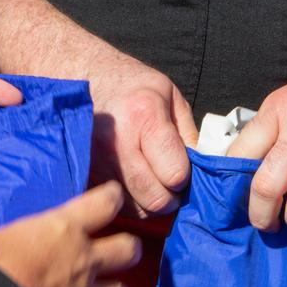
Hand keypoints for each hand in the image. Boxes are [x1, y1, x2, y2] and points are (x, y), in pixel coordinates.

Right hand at [88, 47, 197, 217]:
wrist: (87, 77)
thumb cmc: (133, 86)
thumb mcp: (171, 96)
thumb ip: (189, 135)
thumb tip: (203, 172)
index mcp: (144, 116)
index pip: (175, 173)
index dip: (185, 178)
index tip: (182, 170)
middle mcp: (116, 142)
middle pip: (154, 198)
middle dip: (170, 198)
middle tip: (170, 184)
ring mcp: (95, 160)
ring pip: (135, 209)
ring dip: (149, 203)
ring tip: (150, 181)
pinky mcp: (83, 173)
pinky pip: (113, 206)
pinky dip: (128, 203)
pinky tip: (131, 184)